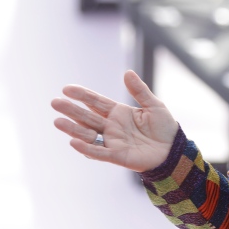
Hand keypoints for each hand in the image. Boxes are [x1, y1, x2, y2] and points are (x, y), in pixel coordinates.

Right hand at [51, 70, 177, 172]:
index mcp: (118, 113)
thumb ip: (140, 91)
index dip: (82, 95)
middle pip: (87, 116)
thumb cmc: (164, 127)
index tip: (66, 88)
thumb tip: (127, 73)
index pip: (96, 102)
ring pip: (87, 134)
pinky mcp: (116, 155)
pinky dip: (86, 148)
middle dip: (71, 110)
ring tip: (58, 121)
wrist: (174, 150)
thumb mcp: (154, 105)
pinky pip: (98, 152)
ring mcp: (112, 141)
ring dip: (72, 129)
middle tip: (55, 102)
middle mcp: (111, 127)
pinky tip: (74, 142)